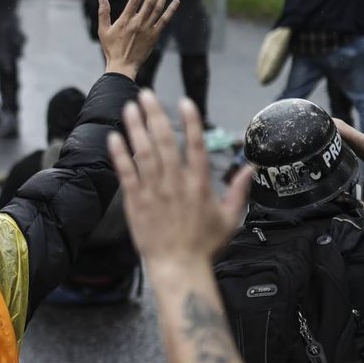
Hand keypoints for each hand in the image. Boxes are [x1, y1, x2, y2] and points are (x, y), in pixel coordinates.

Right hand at [97, 0, 177, 77]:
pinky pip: (165, 20)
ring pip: (158, 8)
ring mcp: (148, 29)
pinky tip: (176, 1)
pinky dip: (171, 10)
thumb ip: (103, 13)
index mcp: (125, 20)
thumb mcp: (103, 30)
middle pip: (150, 1)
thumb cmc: (111, 49)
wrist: (123, 66)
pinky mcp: (155, 36)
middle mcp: (138, 22)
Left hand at [108, 92, 250, 273]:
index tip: (184, 101)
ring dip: (136, 128)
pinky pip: (126, 174)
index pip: (195, 145)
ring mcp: (154, 192)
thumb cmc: (205, 246)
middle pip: (165, 142)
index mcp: (200, 184)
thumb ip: (239, 191)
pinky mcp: (136, 202)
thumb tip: (250, 168)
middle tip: (146, 94)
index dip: (190, 122)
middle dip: (155, 115)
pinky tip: (114, 137)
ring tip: (130, 107)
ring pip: (143, 153)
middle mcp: (176, 183)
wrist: (179, 268)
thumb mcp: (230, 219)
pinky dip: (120, 155)